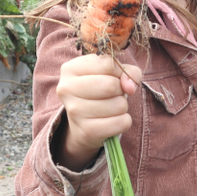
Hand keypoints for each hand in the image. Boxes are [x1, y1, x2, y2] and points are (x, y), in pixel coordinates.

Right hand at [55, 54, 141, 168]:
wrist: (83, 124)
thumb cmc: (100, 91)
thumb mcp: (113, 73)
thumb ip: (127, 71)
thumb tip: (130, 87)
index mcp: (70, 69)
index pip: (108, 64)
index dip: (119, 72)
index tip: (113, 78)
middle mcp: (66, 89)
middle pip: (111, 85)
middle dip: (120, 90)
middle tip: (112, 95)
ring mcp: (74, 112)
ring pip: (119, 105)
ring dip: (122, 106)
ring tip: (110, 107)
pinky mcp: (86, 131)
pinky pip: (122, 123)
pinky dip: (124, 121)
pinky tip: (112, 120)